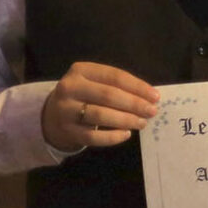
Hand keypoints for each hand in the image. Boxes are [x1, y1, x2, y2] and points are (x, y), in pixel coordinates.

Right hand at [39, 62, 159, 149]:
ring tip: (142, 122)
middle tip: (152, 111)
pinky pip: (94, 136)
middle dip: (134, 104)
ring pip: (101, 115)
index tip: (155, 96)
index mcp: (81, 71)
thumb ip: (118, 86)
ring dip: (126, 120)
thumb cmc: (84, 96)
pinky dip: (113, 136)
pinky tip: (126, 134)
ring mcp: (66, 110)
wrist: (52, 116)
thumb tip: (149, 97)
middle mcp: (70, 88)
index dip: (137, 86)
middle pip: (108, 95)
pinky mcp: (67, 130)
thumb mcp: (95, 82)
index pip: (114, 76)